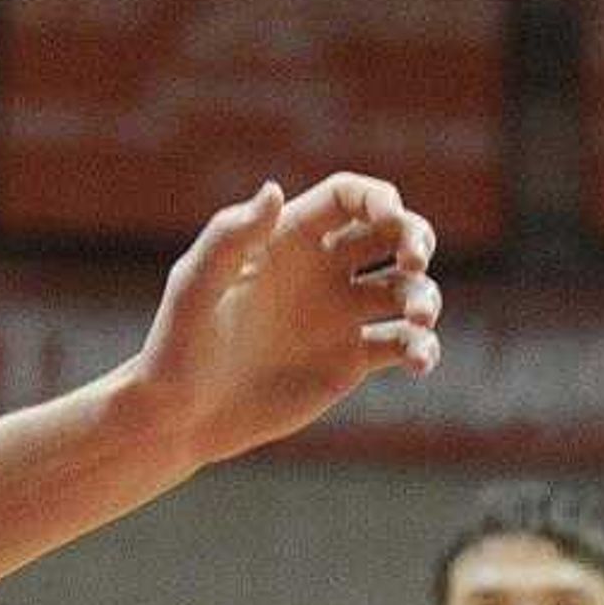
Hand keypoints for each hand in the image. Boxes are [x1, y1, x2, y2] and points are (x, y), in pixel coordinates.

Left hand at [130, 173, 439, 466]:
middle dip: (416, 237)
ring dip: (424, 297)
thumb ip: (230, 236)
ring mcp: (340, 315)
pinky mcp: (351, 360)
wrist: (182, 414)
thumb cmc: (178, 344)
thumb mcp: (196, 285)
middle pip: (390, 234)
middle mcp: (321, 270)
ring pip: (405, 289)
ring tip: (416, 319)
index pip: (348, 198)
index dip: (378, 198)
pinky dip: (422, 347)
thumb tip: (274, 189)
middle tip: (414, 261)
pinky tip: (419, 360)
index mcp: (286, 239)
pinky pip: (403, 344)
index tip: (391, 220)